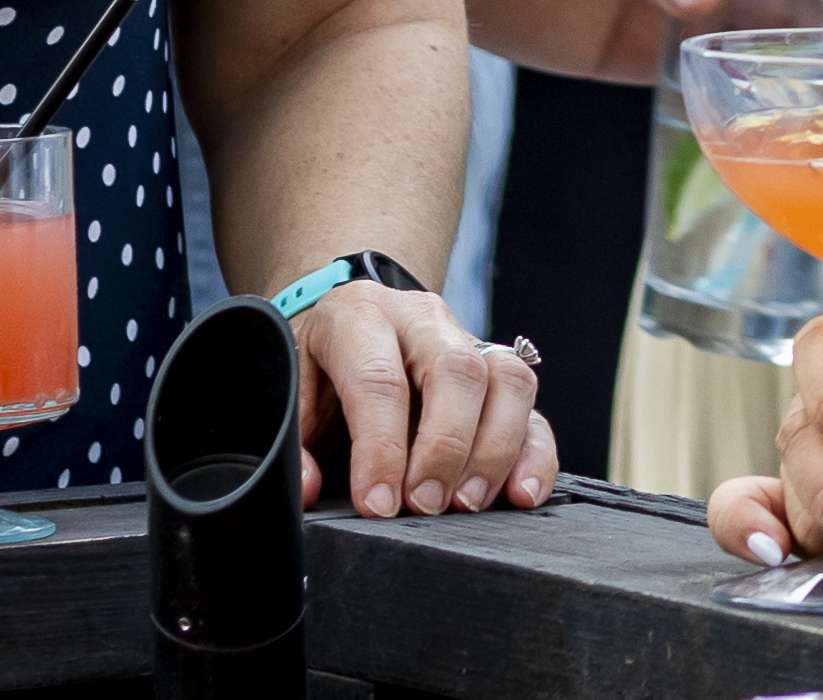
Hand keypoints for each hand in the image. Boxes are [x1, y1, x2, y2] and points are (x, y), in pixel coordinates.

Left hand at [291, 281, 556, 520]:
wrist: (348, 328)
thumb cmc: (316, 370)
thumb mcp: (287, 391)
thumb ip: (292, 443)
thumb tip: (308, 488)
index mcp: (359, 316)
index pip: (379, 380)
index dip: (381, 447)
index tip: (377, 504)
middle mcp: (422, 321)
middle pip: (456, 371)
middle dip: (445, 447)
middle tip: (425, 505)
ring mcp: (469, 340)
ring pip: (507, 380)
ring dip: (494, 449)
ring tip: (468, 504)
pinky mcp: (499, 372)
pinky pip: (533, 407)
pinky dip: (535, 452)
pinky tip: (522, 494)